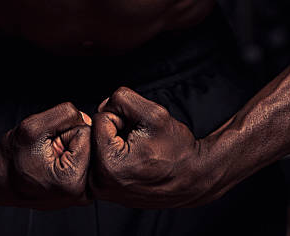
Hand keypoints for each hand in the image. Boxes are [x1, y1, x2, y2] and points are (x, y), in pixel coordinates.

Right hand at [0, 102, 91, 208]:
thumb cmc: (12, 156)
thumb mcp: (33, 126)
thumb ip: (65, 114)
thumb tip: (87, 118)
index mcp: (73, 180)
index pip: (86, 133)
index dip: (63, 131)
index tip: (46, 146)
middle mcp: (83, 193)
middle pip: (90, 143)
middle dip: (69, 139)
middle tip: (47, 152)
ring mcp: (83, 194)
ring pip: (87, 150)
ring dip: (70, 147)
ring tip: (50, 158)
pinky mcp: (82, 191)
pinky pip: (84, 160)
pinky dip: (70, 156)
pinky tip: (55, 164)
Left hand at [90, 87, 212, 207]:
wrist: (193, 178)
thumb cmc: (177, 149)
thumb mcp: (153, 113)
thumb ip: (122, 98)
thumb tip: (104, 105)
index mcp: (108, 166)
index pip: (100, 118)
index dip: (123, 117)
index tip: (141, 132)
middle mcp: (100, 183)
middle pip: (96, 132)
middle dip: (117, 129)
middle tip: (140, 142)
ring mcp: (102, 190)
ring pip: (98, 144)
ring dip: (116, 140)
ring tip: (138, 151)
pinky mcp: (106, 191)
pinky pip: (101, 158)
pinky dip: (116, 153)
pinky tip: (133, 160)